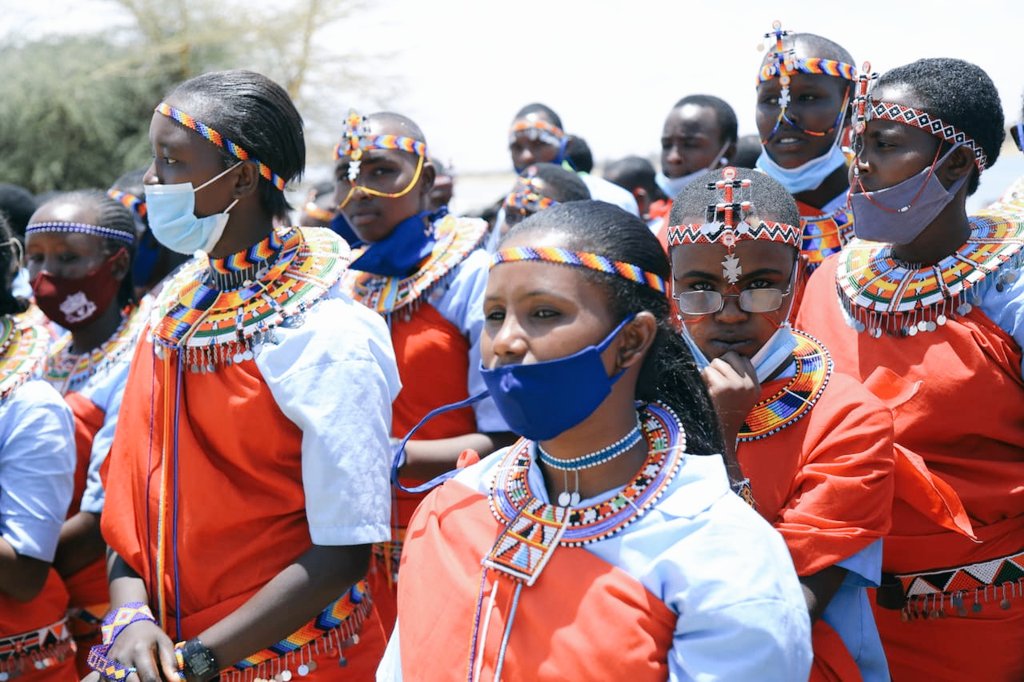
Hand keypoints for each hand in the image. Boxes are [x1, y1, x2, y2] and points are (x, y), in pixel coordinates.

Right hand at [105, 620, 179, 681]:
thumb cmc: (150, 636)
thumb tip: (176, 680)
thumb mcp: (164, 642)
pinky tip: (133, 678)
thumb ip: (170, 661)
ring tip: (143, 677)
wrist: (128, 626)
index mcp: (140, 650)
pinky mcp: (104, 668)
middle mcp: (123, 658)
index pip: (149, 677)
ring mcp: (111, 664)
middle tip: (154, 680)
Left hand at [702, 352, 760, 474]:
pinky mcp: (722, 387)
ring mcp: (737, 385)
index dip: (730, 363)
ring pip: (717, 362)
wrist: (719, 435)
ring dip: (709, 372)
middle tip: (714, 380)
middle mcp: (749, 385)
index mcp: (755, 387)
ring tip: (710, 387)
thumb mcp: (741, 398)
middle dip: (719, 364)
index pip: (744, 359)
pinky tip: (705, 391)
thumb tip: (723, 358)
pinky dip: (702, 378)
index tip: (723, 375)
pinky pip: (707, 371)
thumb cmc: (724, 415)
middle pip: (731, 356)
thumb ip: (739, 380)